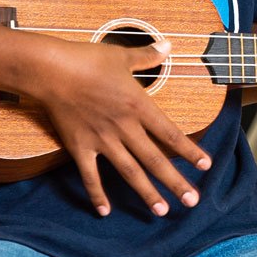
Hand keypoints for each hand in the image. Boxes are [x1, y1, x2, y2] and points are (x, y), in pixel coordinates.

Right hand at [29, 37, 211, 217]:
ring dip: (147, 193)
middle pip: (155, 160)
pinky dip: (98, 194)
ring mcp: (102, 140)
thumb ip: (148, 55)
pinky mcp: (79, 147)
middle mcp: (124, 127)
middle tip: (193, 201)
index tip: (205, 166)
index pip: (170, 134)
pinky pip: (90, 176)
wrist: (51, 71)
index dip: (189, 151)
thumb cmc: (87, 60)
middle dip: (175, 182)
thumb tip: (168, 44)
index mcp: (138, 106)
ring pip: (130, 172)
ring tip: (162, 211)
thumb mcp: (123, 56)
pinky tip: (106, 211)